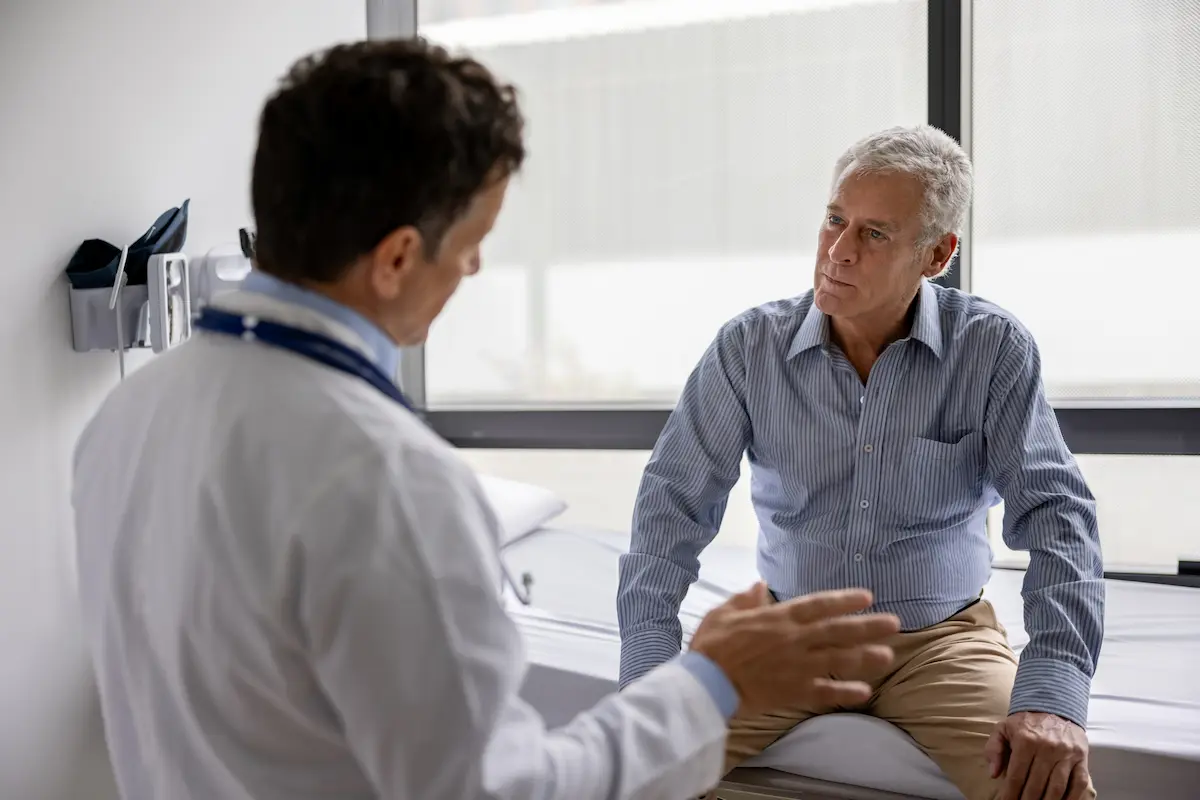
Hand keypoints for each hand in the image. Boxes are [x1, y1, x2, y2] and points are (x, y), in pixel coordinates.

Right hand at [689, 582, 898, 713]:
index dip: (844, 600)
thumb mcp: (723, 613)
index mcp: (778, 618)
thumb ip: (745, 600)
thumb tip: (760, 586)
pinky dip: (845, 691)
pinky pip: (824, 691)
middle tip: (894, 625)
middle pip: (838, 631)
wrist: (706, 683)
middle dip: (867, 627)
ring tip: (888, 656)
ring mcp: (797, 666)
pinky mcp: (793, 691)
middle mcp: (794, 640)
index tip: (866, 597)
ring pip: (838, 659)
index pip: (818, 605)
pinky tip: (865, 691)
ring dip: (865, 657)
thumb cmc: (711, 646)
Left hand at [985, 711, 1090, 799]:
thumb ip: (994, 748)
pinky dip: (1072, 799)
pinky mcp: (1081, 757)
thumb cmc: (1026, 721)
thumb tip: (993, 774)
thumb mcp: (1003, 728)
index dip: (1010, 794)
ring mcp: (1066, 754)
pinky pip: (1079, 783)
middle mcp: (1047, 748)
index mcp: (1026, 740)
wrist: (1054, 704)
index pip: (1016, 775)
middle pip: (1036, 785)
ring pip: (1057, 787)